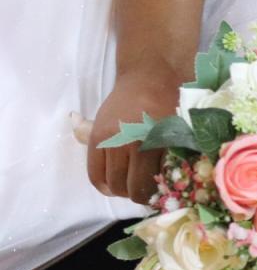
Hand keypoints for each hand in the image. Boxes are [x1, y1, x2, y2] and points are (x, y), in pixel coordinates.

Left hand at [86, 67, 184, 203]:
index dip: (108, 187)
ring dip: (147, 191)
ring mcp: (147, 147)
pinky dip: (164, 183)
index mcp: (101, 139)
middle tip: (138, 184)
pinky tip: (166, 177)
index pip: (98, 179)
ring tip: (153, 183)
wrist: (156, 79)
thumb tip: (72, 121)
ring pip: (143, 188)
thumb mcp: (103, 115)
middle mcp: (121, 144)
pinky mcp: (170, 147)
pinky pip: (164, 178)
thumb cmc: (128, 99)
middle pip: (120, 187)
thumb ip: (86, 130)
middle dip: (128, 190)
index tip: (119, 186)